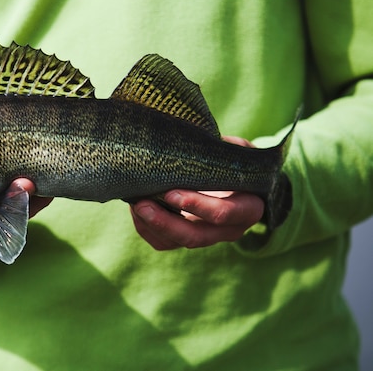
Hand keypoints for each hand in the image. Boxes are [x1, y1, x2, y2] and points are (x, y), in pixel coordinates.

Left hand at [129, 136, 264, 249]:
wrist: (238, 180)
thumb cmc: (235, 160)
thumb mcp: (237, 151)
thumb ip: (223, 149)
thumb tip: (195, 138)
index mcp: (248, 209)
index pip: (223, 214)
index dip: (196, 205)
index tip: (171, 192)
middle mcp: (229, 230)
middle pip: (195, 236)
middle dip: (165, 222)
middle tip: (141, 204)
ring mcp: (208, 237)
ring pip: (175, 242)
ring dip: (151, 226)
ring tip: (134, 204)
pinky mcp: (188, 239)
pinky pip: (163, 243)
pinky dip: (146, 228)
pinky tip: (136, 210)